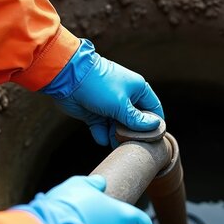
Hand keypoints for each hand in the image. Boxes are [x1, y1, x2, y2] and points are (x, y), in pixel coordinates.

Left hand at [41, 39, 163, 146]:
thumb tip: (156, 126)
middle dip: (134, 133)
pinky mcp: (95, 113)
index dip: (156, 123)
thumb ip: (137, 119)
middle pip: (136, 121)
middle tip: (133, 145)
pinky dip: (102, 135)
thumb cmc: (98, 85)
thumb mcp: (121, 104)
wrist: (68, 78)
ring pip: (119, 127)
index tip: (156, 138)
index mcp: (137, 89)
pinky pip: (103, 128)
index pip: (153, 108)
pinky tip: (101, 138)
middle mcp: (125, 97)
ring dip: (117, 136)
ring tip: (115, 144)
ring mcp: (110, 106)